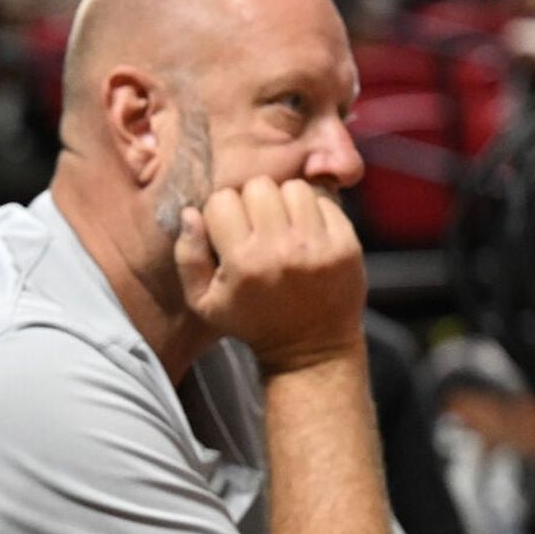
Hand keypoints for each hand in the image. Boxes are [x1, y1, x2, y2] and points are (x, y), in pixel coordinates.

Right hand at [173, 176, 365, 374]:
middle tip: (257, 226)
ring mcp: (317, 246)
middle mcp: (280, 250)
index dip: (222, 213)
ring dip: (285, 202)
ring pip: (293, 187)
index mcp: (242, 263)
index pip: (222, 200)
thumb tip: (190, 214)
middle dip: (252, 201)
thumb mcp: (204, 302)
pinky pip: (325, 201)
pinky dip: (314, 211)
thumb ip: (187, 257)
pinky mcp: (347, 245)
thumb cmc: (252, 322)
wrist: (311, 348)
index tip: (229, 233)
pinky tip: (307, 234)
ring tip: (284, 227)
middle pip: (259, 186)